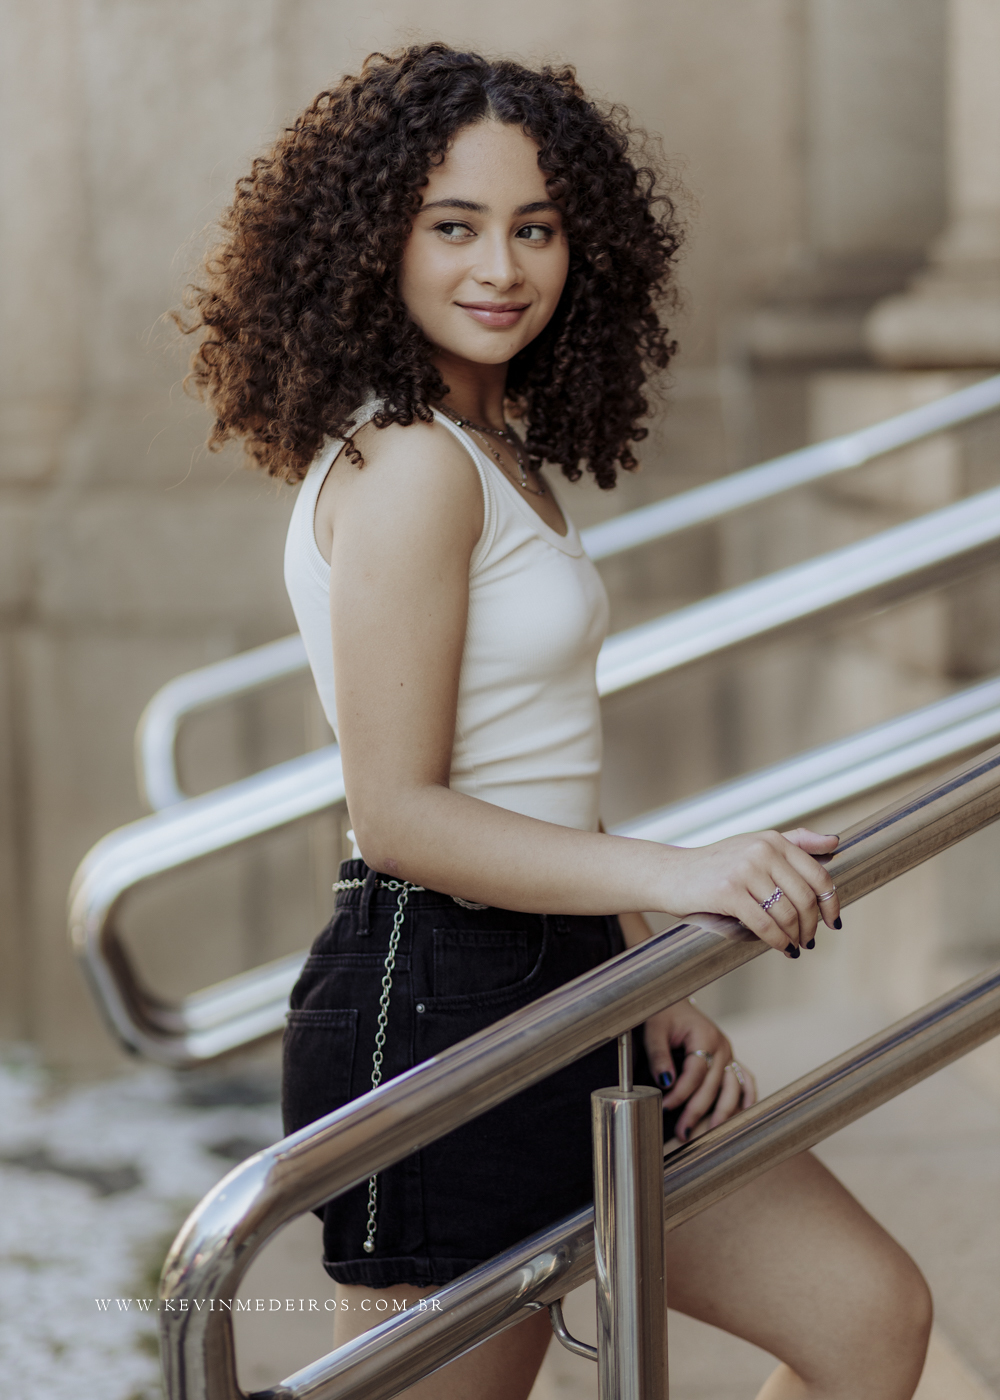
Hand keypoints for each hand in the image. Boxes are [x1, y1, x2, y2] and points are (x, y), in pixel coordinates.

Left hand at [643, 1000, 756, 1142]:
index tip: (666, 1107)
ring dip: (723, 1113)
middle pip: (714, 1086)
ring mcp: (728, 1054)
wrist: (673, 1002)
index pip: (696, 1072)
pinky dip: (746, 1098)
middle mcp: (721, 1047)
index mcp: (704, 1036)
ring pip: (733, 1088)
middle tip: (683, 1132)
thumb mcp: (655, 1029)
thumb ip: (659, 1055)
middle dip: (698, 1111)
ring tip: (711, 1134)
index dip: (681, 1092)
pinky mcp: (729, 1060)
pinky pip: (745, 1081)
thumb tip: (665, 1082)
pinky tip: (741, 1115)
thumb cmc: (664, 1014)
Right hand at [657, 827, 840, 954]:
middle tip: (809, 940)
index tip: (833, 921)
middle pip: (805, 897)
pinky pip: (765, 925)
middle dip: (812, 925)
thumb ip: (796, 842)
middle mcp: (762, 851)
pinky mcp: (728, 892)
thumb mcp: (755, 845)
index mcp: (773, 840)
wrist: (671, 874)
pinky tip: (781, 948)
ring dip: (795, 936)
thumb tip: (835, 843)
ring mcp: (745, 870)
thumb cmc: (715, 865)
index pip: (818, 875)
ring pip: (787, 913)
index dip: (830, 902)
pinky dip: (778, 941)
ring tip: (794, 946)